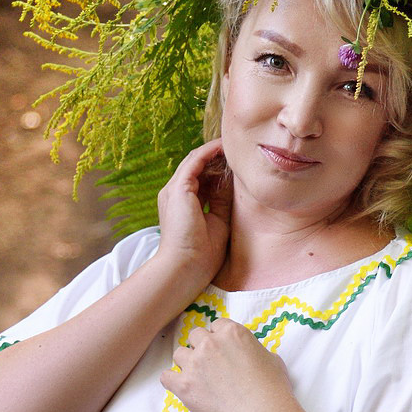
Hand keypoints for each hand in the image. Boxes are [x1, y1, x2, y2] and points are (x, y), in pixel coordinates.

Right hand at [152, 138, 231, 291]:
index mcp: (181, 204)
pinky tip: (223, 147)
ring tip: (232, 145)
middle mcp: (174, 194)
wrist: (186, 267)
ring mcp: (174, 190)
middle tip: (236, 150)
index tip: (235, 164)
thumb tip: (232, 185)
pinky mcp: (179, 189)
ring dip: (213, 151)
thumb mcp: (217, 221)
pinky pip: (195, 162)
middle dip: (215, 157)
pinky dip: (209, 152)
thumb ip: (221, 201)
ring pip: (194, 161)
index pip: (199, 179)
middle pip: (196, 167)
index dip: (217, 170)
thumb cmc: (202, 254)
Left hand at [161, 319, 295, 411]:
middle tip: (211, 366)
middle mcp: (210, 343)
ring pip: (179, 354)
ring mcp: (195, 364)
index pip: (216, 325)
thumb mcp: (271, 359)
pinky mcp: (184, 385)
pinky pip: (166, 377)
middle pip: (195, 336)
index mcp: (232, 333)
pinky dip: (173, 382)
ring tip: (199, 379)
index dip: (219, 339)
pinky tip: (184, 389)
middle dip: (202, 348)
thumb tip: (248, 355)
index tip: (223, 352)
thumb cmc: (272, 390)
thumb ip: (253, 350)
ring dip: (187, 364)